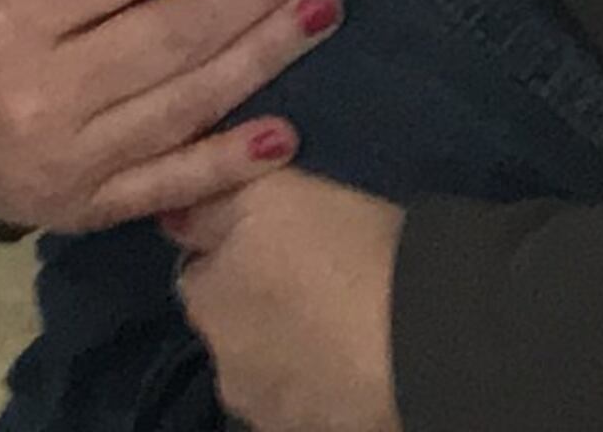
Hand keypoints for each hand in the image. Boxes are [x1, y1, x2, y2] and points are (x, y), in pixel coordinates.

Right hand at [0, 0, 351, 231]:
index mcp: (5, 23)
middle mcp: (42, 96)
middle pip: (172, 36)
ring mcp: (68, 163)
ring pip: (183, 105)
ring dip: (263, 58)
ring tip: (325, 7)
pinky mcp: (83, 211)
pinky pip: (165, 187)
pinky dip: (226, 165)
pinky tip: (285, 135)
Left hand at [172, 172, 409, 431]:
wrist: (425, 344)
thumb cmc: (347, 254)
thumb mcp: (275, 193)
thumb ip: (215, 199)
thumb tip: (176, 214)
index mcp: (207, 303)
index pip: (201, 268)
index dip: (238, 248)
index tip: (284, 238)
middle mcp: (224, 369)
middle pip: (237, 326)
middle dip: (266, 308)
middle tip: (324, 278)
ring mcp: (272, 415)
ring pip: (275, 371)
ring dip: (298, 352)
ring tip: (354, 322)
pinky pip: (316, 404)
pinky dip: (332, 386)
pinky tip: (368, 361)